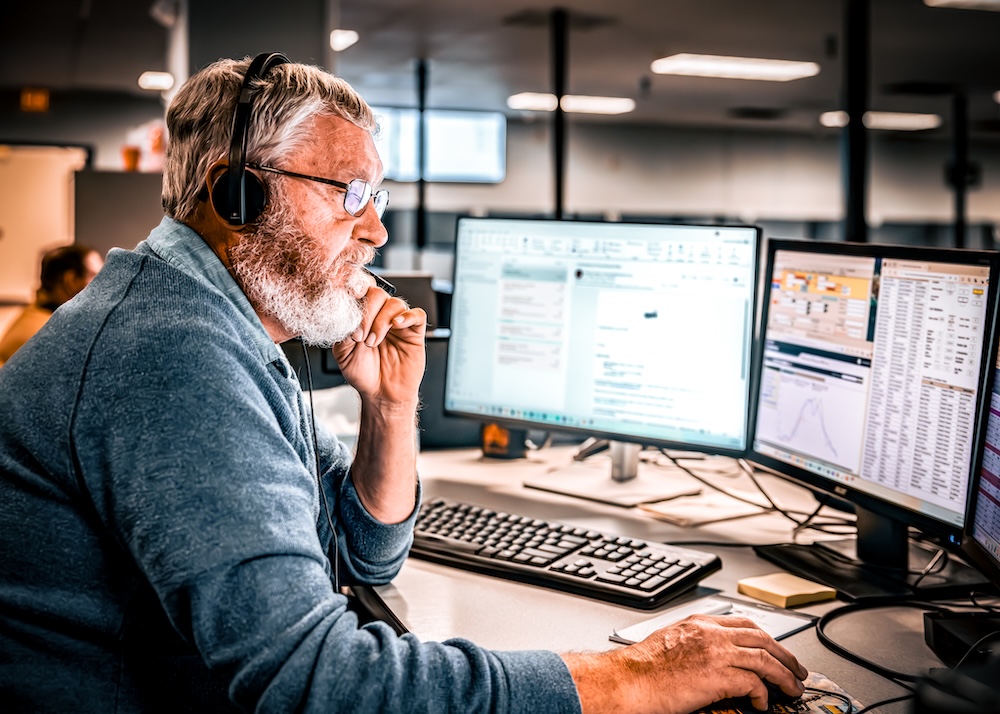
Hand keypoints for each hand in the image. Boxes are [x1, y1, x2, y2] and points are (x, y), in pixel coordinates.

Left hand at [332, 284, 426, 406]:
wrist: (381, 394)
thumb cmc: (363, 373)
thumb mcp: (343, 353)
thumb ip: (344, 331)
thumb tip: (348, 315)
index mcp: (363, 316)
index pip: (361, 292)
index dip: (356, 290)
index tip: (350, 299)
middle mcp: (380, 316)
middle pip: (378, 294)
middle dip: (367, 313)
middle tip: (361, 336)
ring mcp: (398, 323)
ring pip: (395, 303)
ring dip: (382, 320)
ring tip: (373, 342)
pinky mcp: (414, 333)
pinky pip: (417, 314)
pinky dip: (407, 316)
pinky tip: (396, 326)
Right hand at [562, 614, 807, 713]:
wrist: (631, 680)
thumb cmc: (644, 667)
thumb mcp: (672, 641)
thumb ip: (696, 642)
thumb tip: (714, 658)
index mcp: (700, 623)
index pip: (744, 624)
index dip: (767, 638)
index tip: (776, 650)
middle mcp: (712, 634)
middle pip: (763, 638)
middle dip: (786, 656)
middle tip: (797, 671)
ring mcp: (717, 653)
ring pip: (766, 659)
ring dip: (785, 677)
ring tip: (793, 690)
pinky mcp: (719, 676)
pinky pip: (755, 683)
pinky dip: (764, 695)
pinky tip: (763, 704)